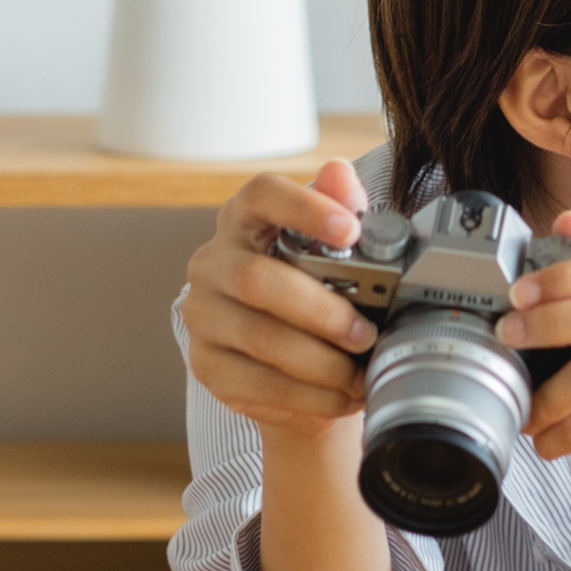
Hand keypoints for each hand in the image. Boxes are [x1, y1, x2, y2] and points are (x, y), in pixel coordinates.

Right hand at [180, 160, 380, 441]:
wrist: (290, 361)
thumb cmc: (315, 290)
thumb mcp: (335, 249)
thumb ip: (341, 207)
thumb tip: (340, 173)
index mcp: (245, 219)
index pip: (262, 194)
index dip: (304, 207)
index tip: (350, 230)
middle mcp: (213, 262)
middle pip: (258, 280)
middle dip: (323, 311)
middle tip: (367, 333)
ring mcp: (203, 314)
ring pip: (261, 338)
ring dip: (321, 362)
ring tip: (360, 374)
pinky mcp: (206, 364)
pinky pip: (259, 383)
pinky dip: (309, 395)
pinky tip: (339, 397)